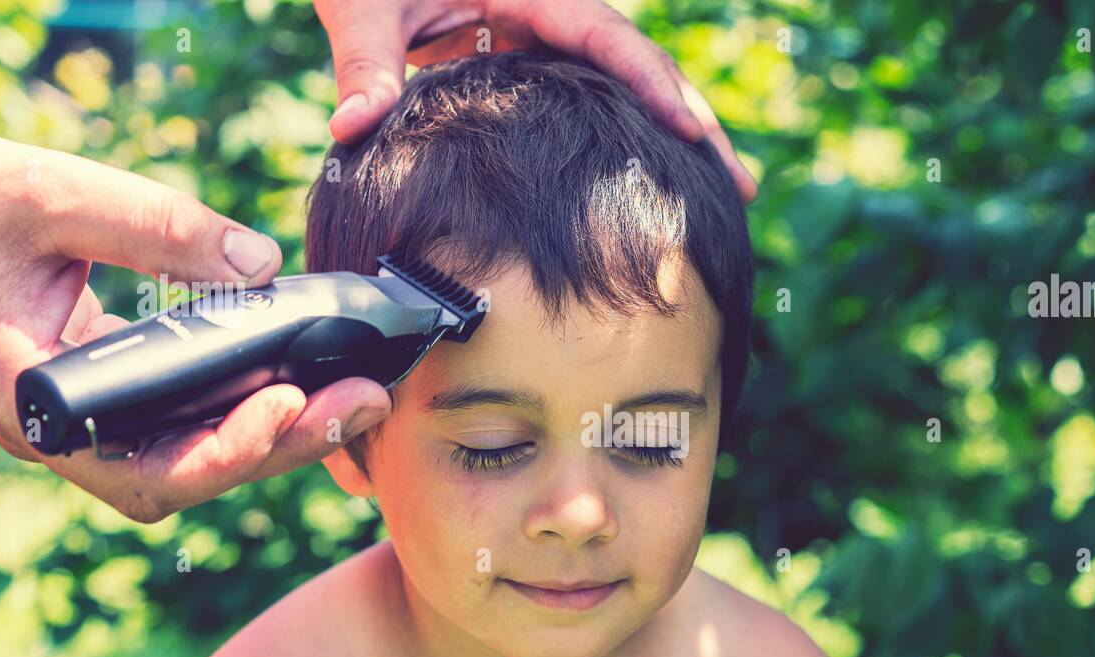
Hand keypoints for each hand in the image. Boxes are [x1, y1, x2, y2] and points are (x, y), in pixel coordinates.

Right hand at [0, 134, 392, 522]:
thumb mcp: (50, 194)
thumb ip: (152, 226)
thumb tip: (262, 263)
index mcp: (36, 401)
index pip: (145, 470)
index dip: (225, 451)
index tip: (287, 402)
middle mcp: (68, 431)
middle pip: (192, 475)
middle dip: (284, 444)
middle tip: (366, 401)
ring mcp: (94, 420)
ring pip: (198, 456)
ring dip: (282, 431)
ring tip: (359, 393)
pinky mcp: (116, 396)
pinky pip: (192, 421)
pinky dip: (251, 405)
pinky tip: (310, 375)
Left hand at [313, 0, 757, 201]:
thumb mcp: (364, 4)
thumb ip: (365, 64)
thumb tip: (353, 127)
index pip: (606, 38)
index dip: (653, 84)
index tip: (693, 133)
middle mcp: (553, 14)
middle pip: (639, 69)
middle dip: (694, 122)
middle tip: (740, 186)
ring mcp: (549, 43)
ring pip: (625, 90)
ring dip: (673, 138)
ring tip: (718, 199)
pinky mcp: (535, 67)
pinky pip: (594, 105)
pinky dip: (629, 141)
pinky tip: (653, 187)